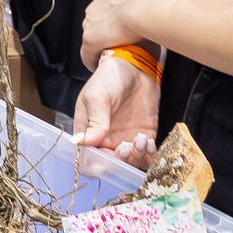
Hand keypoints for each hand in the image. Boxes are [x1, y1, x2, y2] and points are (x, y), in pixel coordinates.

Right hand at [73, 53, 159, 167]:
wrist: (135, 66)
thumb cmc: (109, 78)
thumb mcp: (97, 96)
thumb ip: (94, 120)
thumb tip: (83, 143)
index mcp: (90, 132)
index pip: (88, 158)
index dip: (97, 164)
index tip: (107, 157)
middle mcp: (107, 140)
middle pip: (112, 165)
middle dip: (121, 161)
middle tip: (127, 145)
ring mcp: (126, 139)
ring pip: (131, 163)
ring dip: (136, 158)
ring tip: (141, 140)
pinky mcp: (145, 136)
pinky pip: (148, 156)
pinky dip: (150, 156)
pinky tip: (149, 142)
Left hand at [78, 0, 158, 68]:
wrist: (144, 7)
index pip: (103, 9)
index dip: (110, 21)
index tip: (119, 30)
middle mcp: (94, 7)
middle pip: (94, 24)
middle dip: (103, 34)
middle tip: (117, 46)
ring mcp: (90, 24)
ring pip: (91, 39)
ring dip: (98, 48)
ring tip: (111, 58)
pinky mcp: (90, 40)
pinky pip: (87, 55)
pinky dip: (92, 61)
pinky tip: (100, 68)